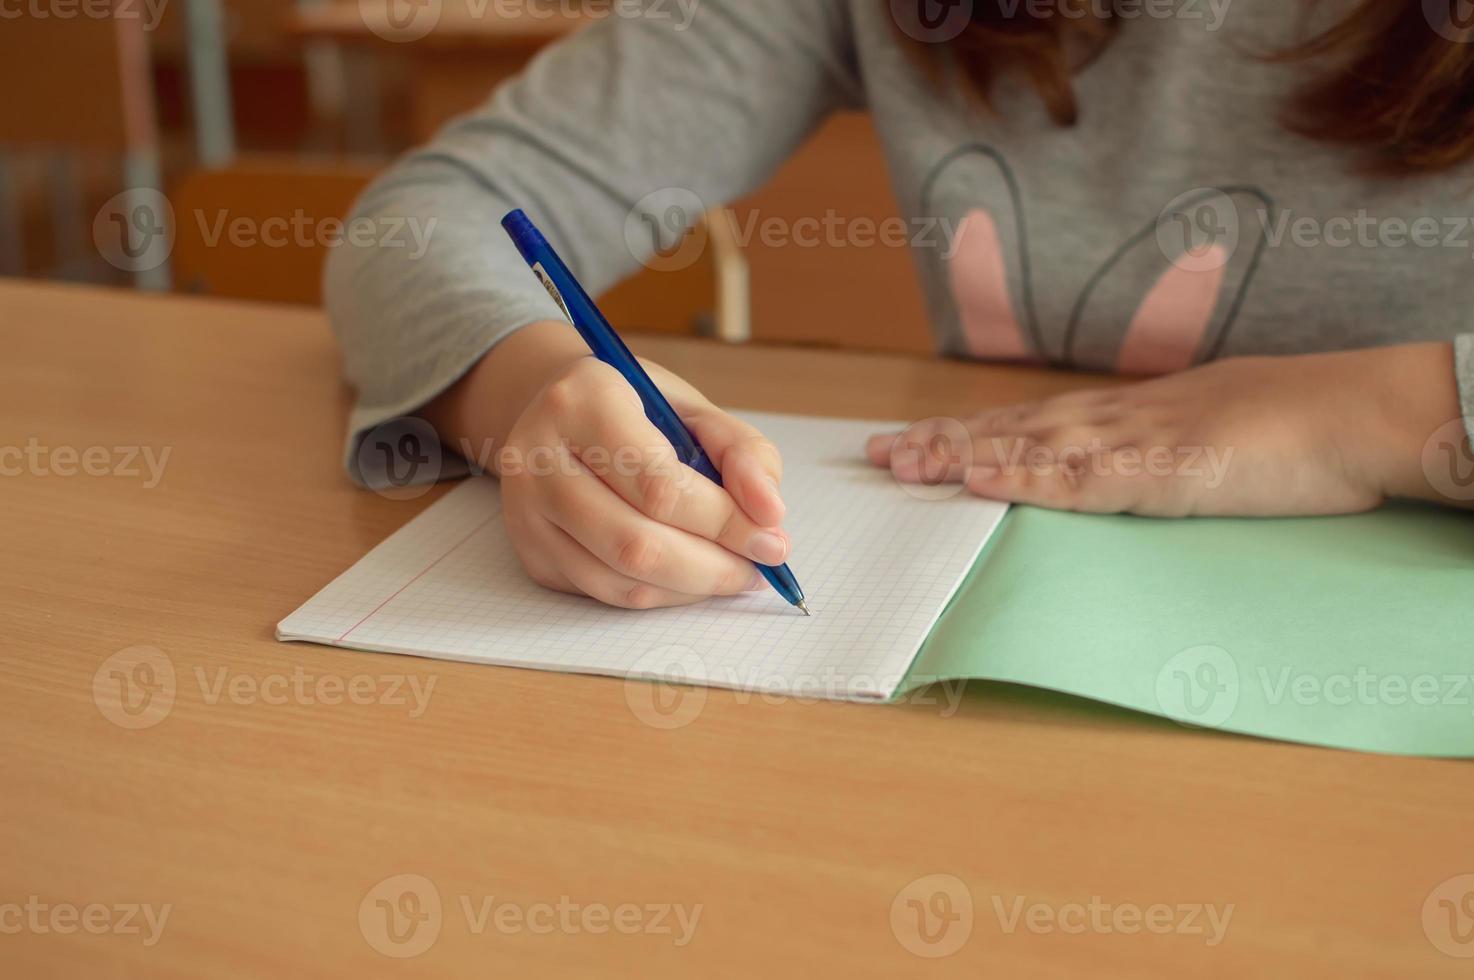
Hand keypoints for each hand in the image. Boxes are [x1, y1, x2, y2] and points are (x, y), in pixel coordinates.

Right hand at [498, 356, 788, 607]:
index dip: (724, 521)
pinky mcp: (531, 553)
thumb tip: (769, 513)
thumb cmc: (633, 408)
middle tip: (759, 568)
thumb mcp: (690, 408)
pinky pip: (606, 593)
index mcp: (582, 403)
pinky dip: (662, 594)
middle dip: (713, 567)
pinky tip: (690, 576)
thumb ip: (741, 452)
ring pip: (621, 579)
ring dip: (691, 589)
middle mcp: (537, 458)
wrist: (557, 411)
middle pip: (637, 543)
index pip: (659, 484)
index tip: (772, 538)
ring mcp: (526, 512)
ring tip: (732, 572)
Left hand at [866, 345, 1462, 516]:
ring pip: (1029, 446)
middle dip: (939, 442)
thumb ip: (1148, 452)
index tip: (910, 441)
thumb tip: (1113, 467)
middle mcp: (1113, 420)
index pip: (1024, 423)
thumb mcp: (1198, 439)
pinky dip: (1025, 479)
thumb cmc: (1283, 429)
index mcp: (1122, 415)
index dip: (964, 432)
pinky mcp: (1160, 472)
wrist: (1349, 413)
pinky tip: (980, 480)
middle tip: (876, 454)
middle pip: (1009, 429)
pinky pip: (1080, 478)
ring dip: (962, 455)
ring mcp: (1133, 442)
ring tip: (904, 464)